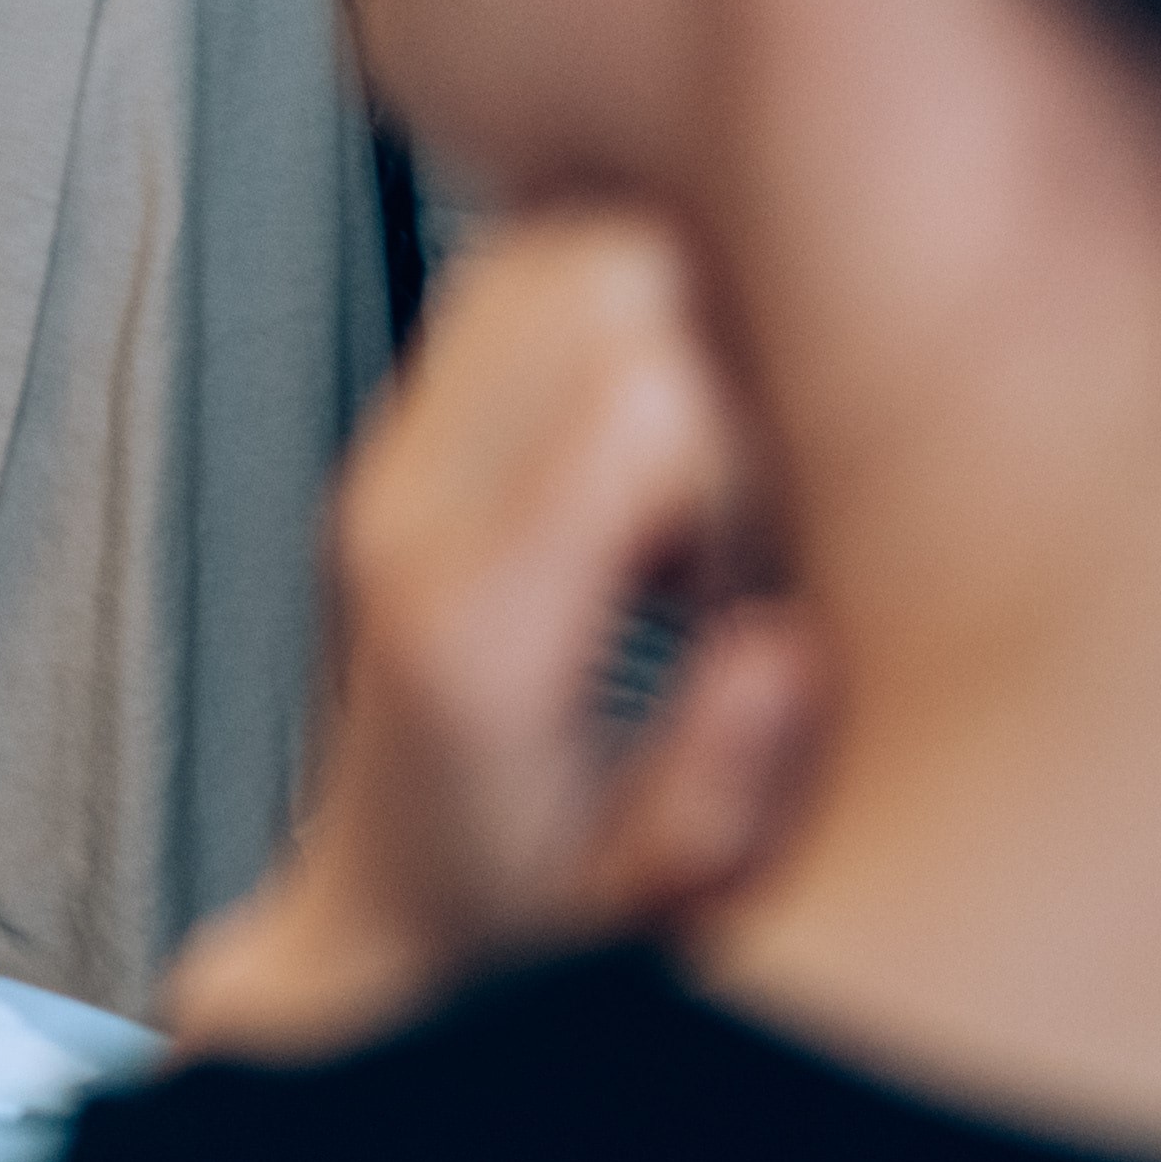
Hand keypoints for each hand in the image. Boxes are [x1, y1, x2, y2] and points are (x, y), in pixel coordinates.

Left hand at [158, 205, 830, 1065]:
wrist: (379, 918)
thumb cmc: (522, 918)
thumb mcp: (638, 906)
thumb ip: (712, 793)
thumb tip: (781, 650)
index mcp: (466, 626)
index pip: (651, 395)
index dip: (766, 454)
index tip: (771, 572)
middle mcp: (403, 506)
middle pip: (613, 274)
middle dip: (736, 360)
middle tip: (749, 521)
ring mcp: (392, 447)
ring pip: (572, 243)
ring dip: (684, 325)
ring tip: (705, 493)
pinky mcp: (411, 416)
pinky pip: (532, 268)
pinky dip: (627, 315)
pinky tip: (663, 446)